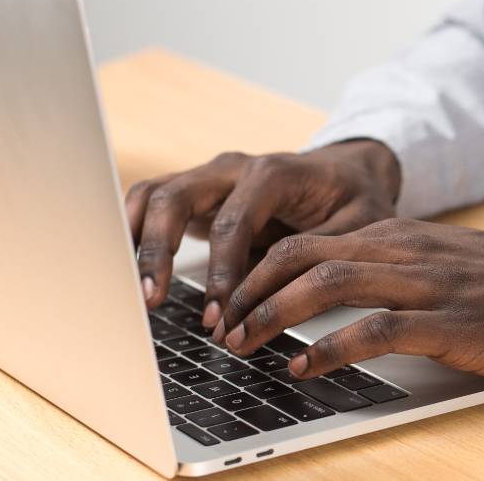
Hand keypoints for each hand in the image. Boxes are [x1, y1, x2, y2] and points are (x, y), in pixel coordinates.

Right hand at [125, 140, 400, 333]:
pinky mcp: (195, 194)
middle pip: (177, 197)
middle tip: (151, 300)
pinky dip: (133, 234)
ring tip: (131, 291)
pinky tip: (126, 272)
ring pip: (153, 196)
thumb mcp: (357, 226)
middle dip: (159, 251)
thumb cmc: (354, 199)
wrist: (347, 171)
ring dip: (136, 242)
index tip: (219, 314)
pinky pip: (151, 205)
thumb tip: (286, 296)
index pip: (233, 222)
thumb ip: (321, 254)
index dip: (221, 272)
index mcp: (273, 172)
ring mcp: (208, 177)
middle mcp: (232, 168)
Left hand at [216, 218, 483, 380]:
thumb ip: (400, 269)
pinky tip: (303, 367)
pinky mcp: (453, 324)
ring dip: (273, 314)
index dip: (257, 270)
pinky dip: (329, 347)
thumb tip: (344, 290)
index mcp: (404, 237)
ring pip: (329, 282)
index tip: (229, 303)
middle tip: (220, 327)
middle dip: (248, 289)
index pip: (309, 240)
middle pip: (303, 254)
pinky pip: (376, 328)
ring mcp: (430, 285)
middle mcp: (409, 251)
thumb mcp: (451, 263)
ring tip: (243, 344)